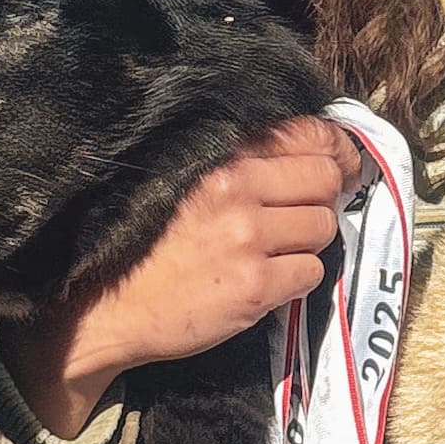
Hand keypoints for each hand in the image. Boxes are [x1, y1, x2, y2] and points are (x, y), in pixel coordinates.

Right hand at [2, 117, 361, 438]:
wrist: (102, 309)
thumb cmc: (142, 244)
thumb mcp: (184, 183)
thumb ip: (237, 163)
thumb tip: (308, 155)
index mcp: (220, 157)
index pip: (306, 135)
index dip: (335, 150)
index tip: (342, 165)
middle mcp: (238, 189)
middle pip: (325, 180)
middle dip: (324, 198)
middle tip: (306, 214)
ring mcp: (247, 240)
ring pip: (324, 228)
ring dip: (309, 241)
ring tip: (275, 251)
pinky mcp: (254, 288)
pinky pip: (311, 273)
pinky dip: (297, 279)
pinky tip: (265, 281)